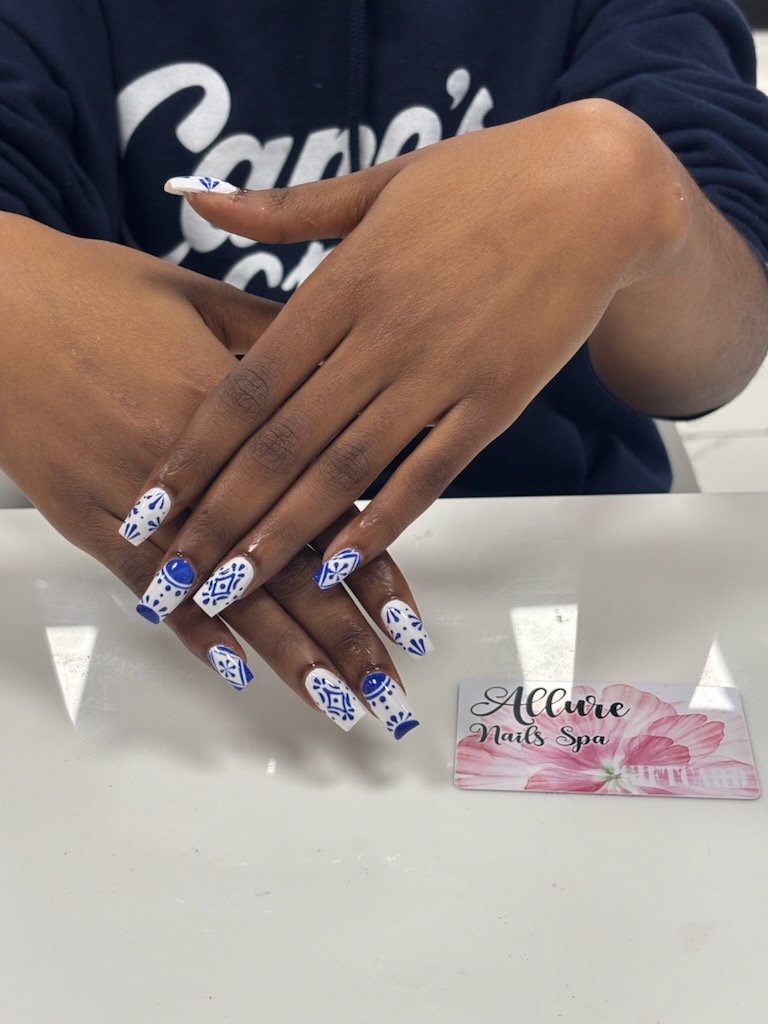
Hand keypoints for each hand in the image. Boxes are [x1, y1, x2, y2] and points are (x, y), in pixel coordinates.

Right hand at [0, 214, 427, 736]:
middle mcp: (202, 475)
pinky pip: (150, 589)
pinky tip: (234, 672)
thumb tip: (343, 358)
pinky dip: (191, 631)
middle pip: (286, 571)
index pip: (324, 511)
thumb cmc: (97, 291)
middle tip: (389, 696)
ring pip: (226, 596)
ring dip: (284, 655)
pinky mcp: (91, 523)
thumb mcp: (202, 298)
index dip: (372, 574)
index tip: (410, 627)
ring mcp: (143, 507)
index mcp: (242, 415)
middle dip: (343, 639)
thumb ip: (280, 340)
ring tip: (333, 704)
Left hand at [123, 99, 690, 609]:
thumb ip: (282, 211)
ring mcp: (441, 375)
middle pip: (283, 444)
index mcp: (343, 283)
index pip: (248, 386)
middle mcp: (383, 337)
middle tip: (174, 575)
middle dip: (221, 517)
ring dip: (284, 535)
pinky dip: (381, 522)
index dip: (195, 453)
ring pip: (345, 471)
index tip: (153, 503)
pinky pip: (428, 474)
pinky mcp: (494, 403)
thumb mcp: (376, 183)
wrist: (596, 190)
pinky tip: (339, 565)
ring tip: (233, 589)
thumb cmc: (481, 180)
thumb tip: (195, 197)